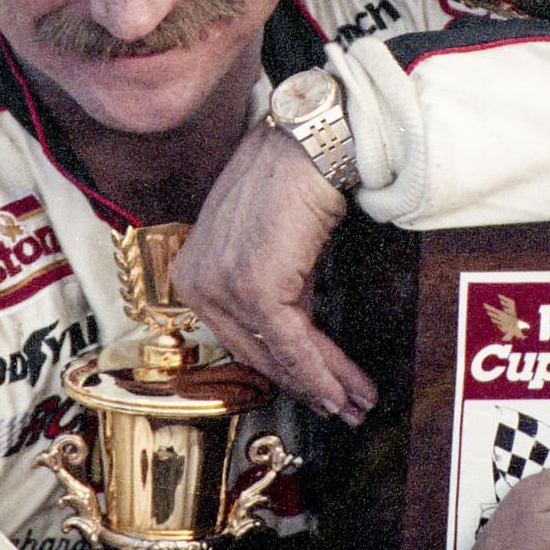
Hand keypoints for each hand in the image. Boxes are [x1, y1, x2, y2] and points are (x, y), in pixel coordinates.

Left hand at [170, 123, 374, 423]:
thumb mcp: (271, 244)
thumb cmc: (292, 177)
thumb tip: (297, 334)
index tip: (315, 388)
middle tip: (341, 406)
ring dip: (324, 383)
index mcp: (193, 270)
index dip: (284, 368)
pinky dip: (323, 371)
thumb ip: (274, 288)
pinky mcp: (253, 288)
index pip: (241, 335)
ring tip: (356, 402)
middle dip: (307, 383)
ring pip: (280, 352)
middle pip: (259, 352)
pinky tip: (345, 389)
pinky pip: (293, 344)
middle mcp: (197, 281)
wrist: (310, 143)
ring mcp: (222, 286)